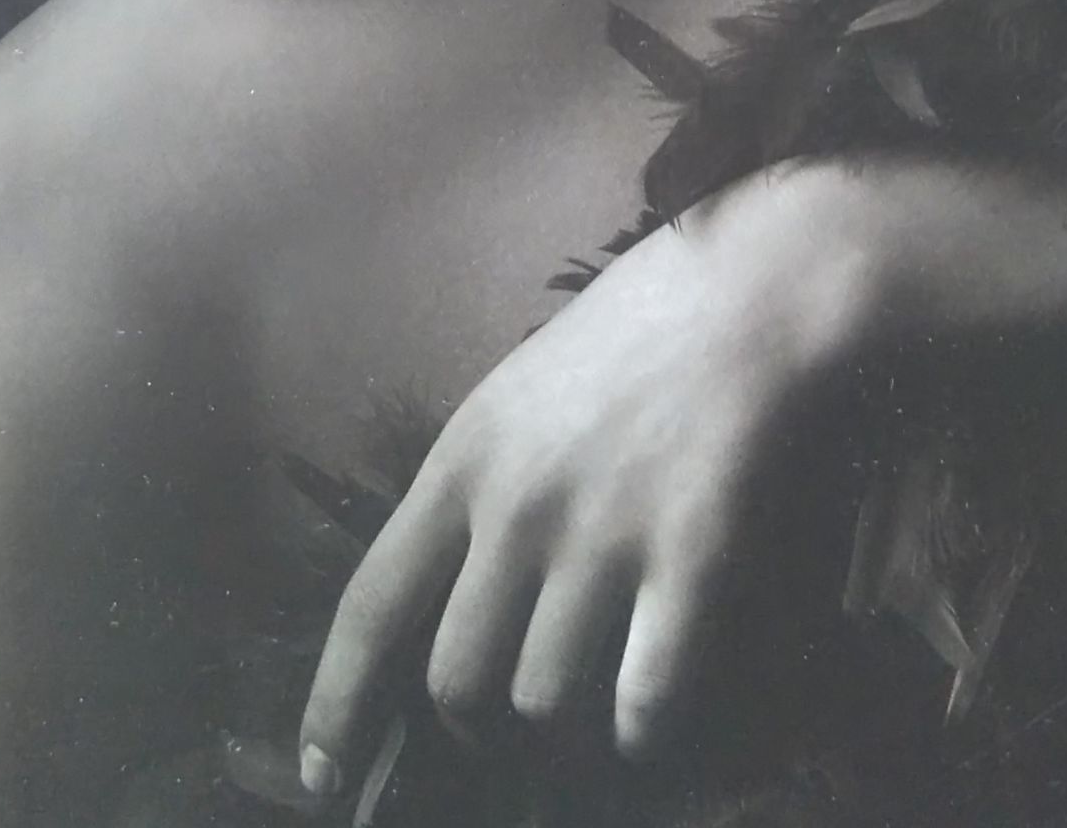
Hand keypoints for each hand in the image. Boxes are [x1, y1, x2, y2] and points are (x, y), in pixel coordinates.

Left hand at [298, 165, 880, 798]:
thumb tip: (454, 613)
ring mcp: (604, 534)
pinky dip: (642, 727)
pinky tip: (651, 707)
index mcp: (462, 461)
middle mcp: (518, 507)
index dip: (335, 706)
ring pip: (544, 701)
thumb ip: (476, 497)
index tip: (319, 777)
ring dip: (567, 720)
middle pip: (457, 680)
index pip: (371, 607)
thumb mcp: (514, 400)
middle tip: (516, 707)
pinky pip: (643, 699)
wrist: (747, 289)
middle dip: (478, 719)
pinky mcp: (692, 556)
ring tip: (596, 686)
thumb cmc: (628, 338)